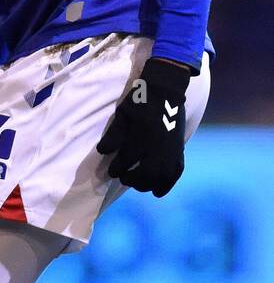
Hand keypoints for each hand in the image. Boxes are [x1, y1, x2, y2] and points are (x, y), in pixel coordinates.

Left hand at [96, 57, 190, 197]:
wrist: (166, 91)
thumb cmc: (140, 102)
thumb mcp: (122, 115)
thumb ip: (113, 135)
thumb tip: (103, 151)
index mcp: (141, 137)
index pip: (126, 162)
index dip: (117, 169)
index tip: (112, 171)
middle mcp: (157, 147)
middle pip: (144, 174)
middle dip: (132, 180)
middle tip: (124, 177)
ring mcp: (170, 150)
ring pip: (160, 177)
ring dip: (147, 184)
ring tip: (138, 184)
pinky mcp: (179, 150)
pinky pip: (174, 173)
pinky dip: (166, 185)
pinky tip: (157, 192)